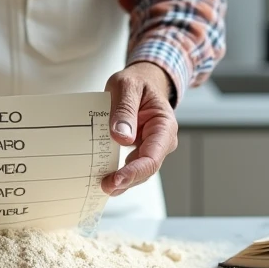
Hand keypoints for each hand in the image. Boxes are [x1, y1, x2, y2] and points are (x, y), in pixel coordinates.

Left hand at [102, 62, 177, 196]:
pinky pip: (131, 165)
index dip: (135, 171)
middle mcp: (162, 140)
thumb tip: (121, 137)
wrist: (144, 80)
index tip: (116, 179)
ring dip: (123, 181)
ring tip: (103, 187)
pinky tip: (105, 179)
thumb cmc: (138, 81)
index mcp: (164, 125)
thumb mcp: (127, 86)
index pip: (152, 156)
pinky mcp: (140, 149)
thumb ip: (124, 110)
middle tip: (104, 186)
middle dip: (127, 180)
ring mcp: (152, 146)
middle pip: (147, 168)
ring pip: (140, 171)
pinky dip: (120, 173)